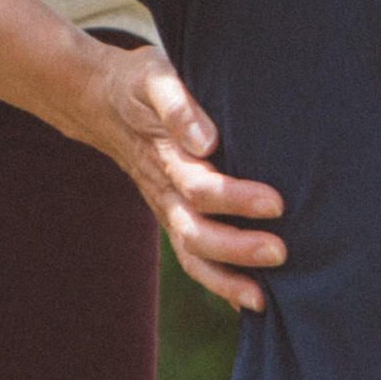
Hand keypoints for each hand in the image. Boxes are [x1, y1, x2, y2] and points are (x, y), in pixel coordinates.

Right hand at [76, 42, 283, 309]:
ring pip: (192, 254)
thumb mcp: (155, 78)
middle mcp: (165, 191)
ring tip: (264, 299)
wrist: (100, 101)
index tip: (276, 204)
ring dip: (226, 279)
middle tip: (280, 252)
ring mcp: (166, 208)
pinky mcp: (173, 215)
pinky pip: (192, 257)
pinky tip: (250, 301)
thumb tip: (206, 140)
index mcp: (165, 157)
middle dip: (236, 248)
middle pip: (196, 231)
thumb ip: (178, 105)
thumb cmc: (139, 85)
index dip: (236, 199)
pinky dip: (218, 282)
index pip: (200, 187)